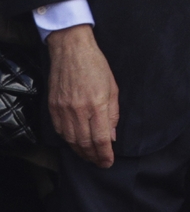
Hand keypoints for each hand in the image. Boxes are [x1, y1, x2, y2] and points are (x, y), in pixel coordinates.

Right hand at [47, 24, 118, 166]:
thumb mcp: (112, 86)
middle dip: (94, 157)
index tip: (108, 162)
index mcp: (97, 104)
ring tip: (89, 156)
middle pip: (85, 144)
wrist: (71, 50)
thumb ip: (113, 113)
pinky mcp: (53, 108)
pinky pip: (60, 132)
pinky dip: (69, 141)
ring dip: (81, 152)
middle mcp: (79, 110)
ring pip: (72, 141)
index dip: (105, 155)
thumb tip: (112, 136)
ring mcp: (64, 110)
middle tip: (100, 162)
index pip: (101, 139)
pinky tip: (75, 143)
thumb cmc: (95, 64)